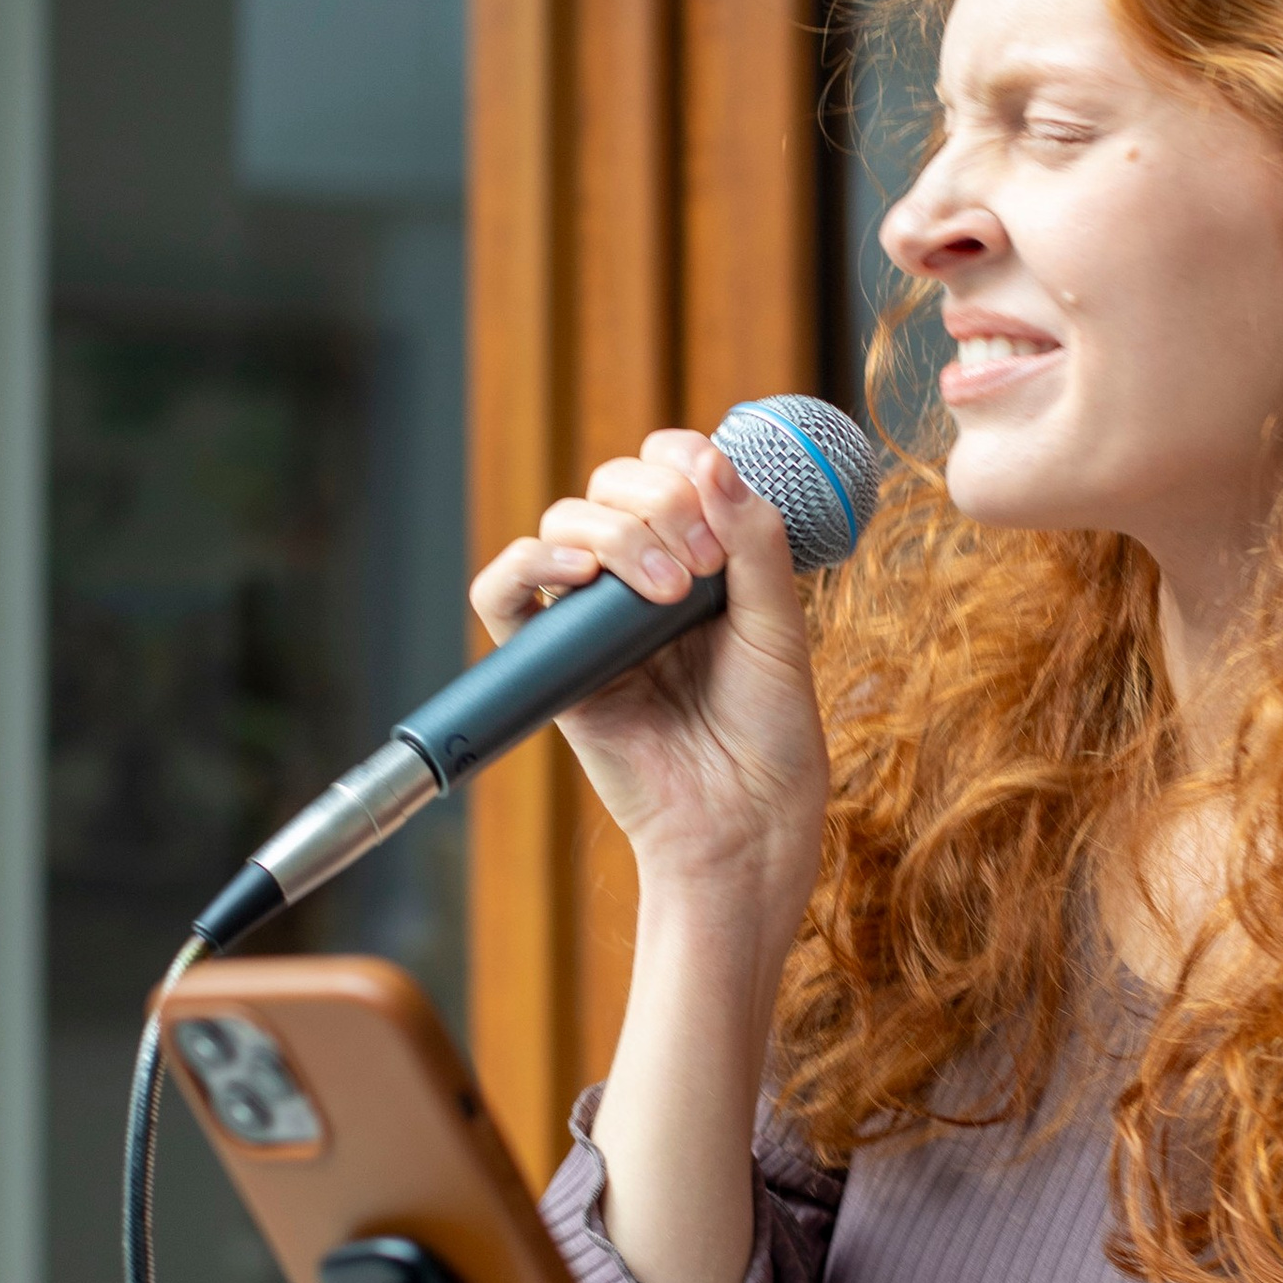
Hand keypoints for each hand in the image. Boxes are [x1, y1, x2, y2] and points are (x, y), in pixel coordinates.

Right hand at [468, 432, 828, 941]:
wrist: (743, 824)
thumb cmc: (770, 737)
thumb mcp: (779, 628)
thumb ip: (753, 543)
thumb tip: (711, 459)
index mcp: (699, 563)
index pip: (666, 470)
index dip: (680, 458)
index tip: (713, 481)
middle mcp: (641, 582)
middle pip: (610, 486)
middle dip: (658, 500)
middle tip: (702, 563)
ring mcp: (592, 621)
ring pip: (563, 524)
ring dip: (616, 533)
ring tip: (669, 592)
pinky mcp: (553, 665)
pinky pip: (503, 594)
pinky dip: (528, 563)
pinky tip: (580, 572)